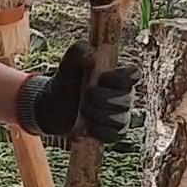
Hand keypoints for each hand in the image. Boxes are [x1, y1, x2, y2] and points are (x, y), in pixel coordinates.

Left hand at [16, 42, 133, 144]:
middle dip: (101, 99)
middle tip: (86, 96)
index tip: (102, 78)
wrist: (53, 106)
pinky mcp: (111, 132)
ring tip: (83, 110)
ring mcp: (119, 115)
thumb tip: (93, 55)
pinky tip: (88, 125)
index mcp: (117, 75)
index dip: (119, 78)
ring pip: (120, 119)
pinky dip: (99, 131)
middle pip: (126, 99)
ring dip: (97, 115)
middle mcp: (123, 95)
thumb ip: (78, 51)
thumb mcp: (68, 63)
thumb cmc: (65, 80)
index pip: (134, 75)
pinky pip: (114, 135)